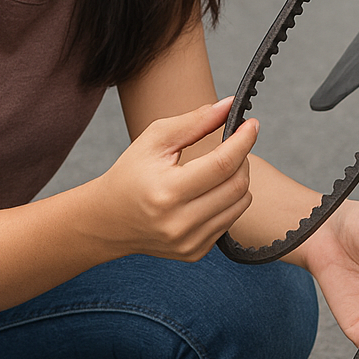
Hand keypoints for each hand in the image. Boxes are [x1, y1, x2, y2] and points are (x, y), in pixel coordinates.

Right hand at [89, 97, 253, 261]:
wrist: (107, 221)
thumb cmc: (130, 174)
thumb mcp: (154, 139)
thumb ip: (195, 121)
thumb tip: (230, 106)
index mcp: (167, 192)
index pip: (222, 164)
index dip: (243, 140)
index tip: (251, 123)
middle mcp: (179, 222)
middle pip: (237, 185)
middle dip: (242, 158)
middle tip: (231, 145)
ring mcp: (189, 242)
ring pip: (241, 204)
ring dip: (239, 180)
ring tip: (219, 168)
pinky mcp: (195, 252)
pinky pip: (230, 221)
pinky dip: (228, 201)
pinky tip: (209, 192)